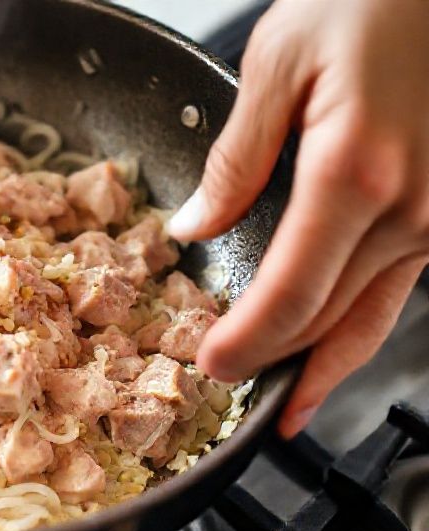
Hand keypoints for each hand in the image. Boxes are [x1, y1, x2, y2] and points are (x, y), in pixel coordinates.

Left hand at [166, 0, 428, 437]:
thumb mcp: (278, 62)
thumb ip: (234, 157)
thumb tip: (195, 226)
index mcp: (354, 173)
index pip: (291, 296)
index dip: (248, 344)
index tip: (212, 365)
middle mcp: (413, 208)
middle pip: (332, 321)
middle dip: (278, 367)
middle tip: (233, 389)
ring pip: (373, 315)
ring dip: (324, 361)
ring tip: (287, 396)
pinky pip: (398, 285)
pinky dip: (356, 319)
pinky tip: (327, 335)